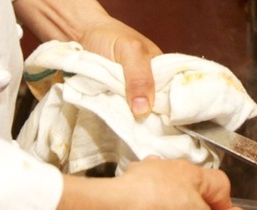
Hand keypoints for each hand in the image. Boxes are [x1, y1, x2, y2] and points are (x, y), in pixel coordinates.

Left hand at [14, 0, 162, 118]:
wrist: (79, 33)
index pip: (177, 98)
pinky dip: (119, 118)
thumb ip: (140, 78)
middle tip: (143, 127)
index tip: (166, 125)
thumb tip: (143, 112)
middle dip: (150, 119)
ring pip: (140, 116)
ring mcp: (135, 96)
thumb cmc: (110, 36)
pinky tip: (120, 124)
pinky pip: (123, 115)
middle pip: (159, 111)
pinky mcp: (118, 102)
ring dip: (133, 121)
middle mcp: (152, 87)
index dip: (173, 112)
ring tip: (131, 129)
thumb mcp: (131, 51)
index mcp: (165, 74)